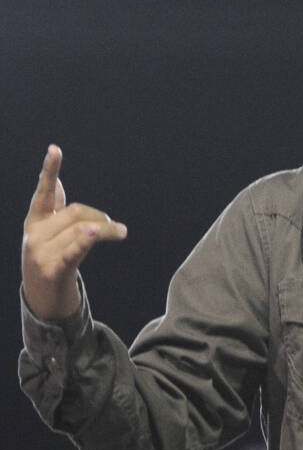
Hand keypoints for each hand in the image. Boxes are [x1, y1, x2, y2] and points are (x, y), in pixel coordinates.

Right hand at [21, 145, 126, 319]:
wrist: (43, 300)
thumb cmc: (51, 261)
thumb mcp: (49, 234)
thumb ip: (53, 210)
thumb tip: (56, 184)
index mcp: (35, 220)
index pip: (43, 192)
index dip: (49, 170)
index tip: (55, 149)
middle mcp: (34, 233)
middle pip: (74, 213)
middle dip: (99, 216)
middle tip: (117, 227)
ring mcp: (40, 252)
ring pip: (79, 229)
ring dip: (106, 229)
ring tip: (121, 231)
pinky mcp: (52, 270)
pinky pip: (72, 251)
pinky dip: (85, 241)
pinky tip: (96, 232)